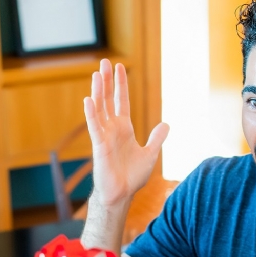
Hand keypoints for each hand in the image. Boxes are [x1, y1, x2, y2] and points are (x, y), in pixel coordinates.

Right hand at [83, 59, 168, 207]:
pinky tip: (88, 99)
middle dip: (107, 81)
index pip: (122, 101)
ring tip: (97, 74)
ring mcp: (105, 136)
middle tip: (104, 62)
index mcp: (124, 129)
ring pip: (100, 109)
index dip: (121, 85)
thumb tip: (166, 124)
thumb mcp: (150, 154)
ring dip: (98, 91)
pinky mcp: (99, 146)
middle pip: (108, 100)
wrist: (122, 194)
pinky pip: (94, 127)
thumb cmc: (132, 177)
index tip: (119, 68)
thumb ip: (157, 138)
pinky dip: (91, 113)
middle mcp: (112, 129)